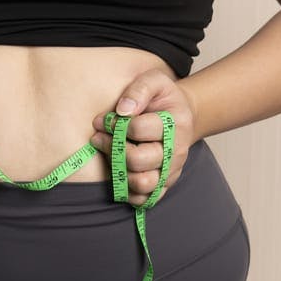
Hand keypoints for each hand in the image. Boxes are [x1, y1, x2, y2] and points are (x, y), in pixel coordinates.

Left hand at [90, 69, 199, 206]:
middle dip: (112, 148)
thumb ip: (138, 90)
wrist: (181, 116)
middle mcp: (177, 151)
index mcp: (176, 123)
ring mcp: (171, 170)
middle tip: (99, 138)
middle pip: (137, 160)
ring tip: (110, 155)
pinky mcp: (164, 184)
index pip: (138, 129)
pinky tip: (120, 172)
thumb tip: (122, 110)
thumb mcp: (154, 81)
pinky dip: (128, 191)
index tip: (104, 120)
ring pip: (143, 184)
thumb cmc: (163, 98)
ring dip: (119, 171)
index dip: (115, 124)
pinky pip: (145, 199)